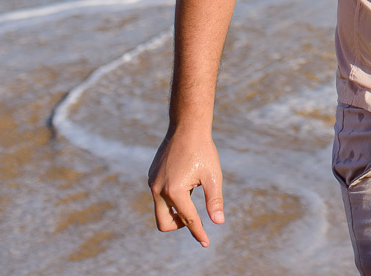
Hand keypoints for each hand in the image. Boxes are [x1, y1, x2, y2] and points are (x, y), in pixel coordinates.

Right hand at [148, 128, 224, 246]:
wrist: (187, 127)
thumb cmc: (203, 151)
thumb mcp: (213, 176)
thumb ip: (215, 200)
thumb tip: (218, 222)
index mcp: (175, 191)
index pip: (188, 220)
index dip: (199, 233)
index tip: (206, 242)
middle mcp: (158, 190)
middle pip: (165, 223)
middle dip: (181, 225)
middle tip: (196, 216)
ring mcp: (152, 183)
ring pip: (160, 210)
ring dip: (176, 209)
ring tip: (192, 193)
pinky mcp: (151, 177)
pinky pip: (158, 196)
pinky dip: (171, 198)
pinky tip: (184, 182)